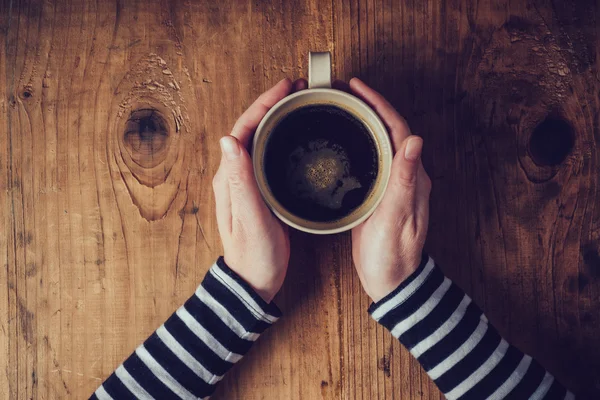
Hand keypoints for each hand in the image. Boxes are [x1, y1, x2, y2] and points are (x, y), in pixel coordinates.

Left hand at [212, 78, 307, 302]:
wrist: (253, 283)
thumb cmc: (255, 256)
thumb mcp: (251, 218)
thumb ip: (241, 181)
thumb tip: (229, 139)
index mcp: (230, 178)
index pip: (244, 129)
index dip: (263, 104)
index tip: (286, 87)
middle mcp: (234, 176)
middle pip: (251, 129)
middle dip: (272, 104)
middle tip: (298, 89)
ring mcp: (245, 184)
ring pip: (259, 140)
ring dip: (276, 118)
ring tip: (299, 104)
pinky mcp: (257, 192)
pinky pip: (266, 155)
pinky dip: (280, 138)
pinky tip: (294, 136)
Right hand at [348, 78, 431, 302]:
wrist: (392, 282)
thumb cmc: (393, 256)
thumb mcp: (395, 218)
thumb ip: (404, 181)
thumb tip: (415, 140)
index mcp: (412, 178)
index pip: (398, 129)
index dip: (378, 104)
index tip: (357, 87)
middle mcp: (406, 176)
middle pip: (389, 130)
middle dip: (369, 105)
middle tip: (342, 91)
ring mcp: (393, 185)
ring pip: (380, 142)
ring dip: (363, 120)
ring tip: (340, 106)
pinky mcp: (380, 194)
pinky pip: (372, 158)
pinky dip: (358, 141)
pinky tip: (343, 140)